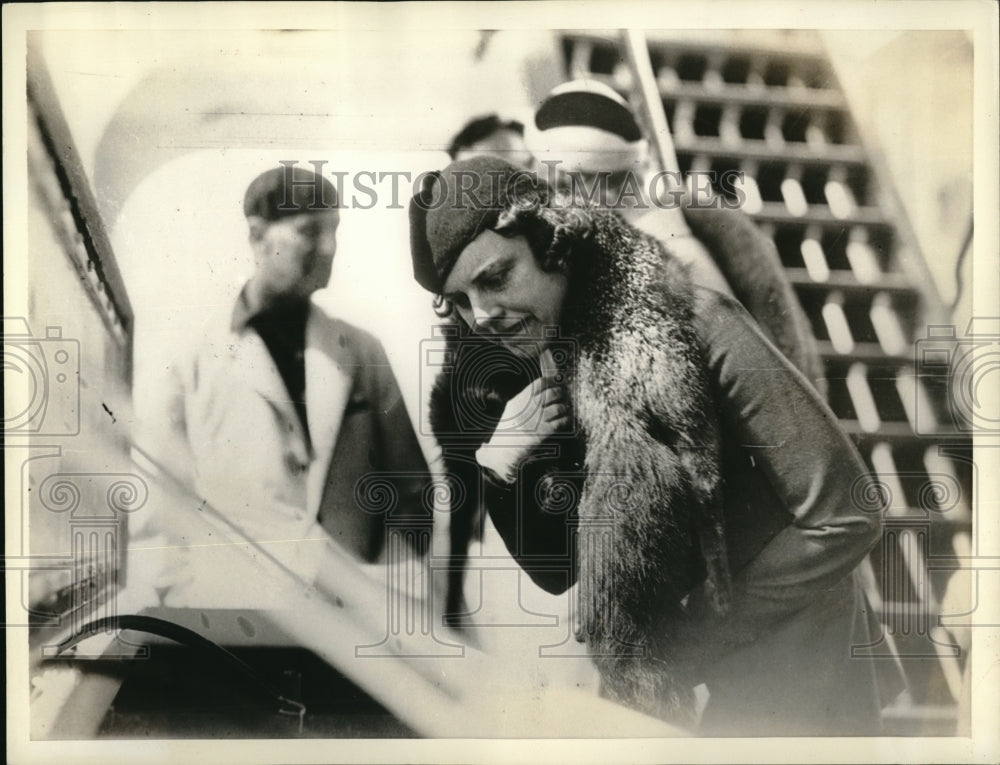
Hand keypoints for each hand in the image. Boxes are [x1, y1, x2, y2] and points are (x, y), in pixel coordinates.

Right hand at [476, 348, 569, 482]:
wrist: (502, 451)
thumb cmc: (506, 431)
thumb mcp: (511, 410)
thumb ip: (524, 399)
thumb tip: (540, 389)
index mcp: (520, 400)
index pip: (540, 383)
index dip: (552, 382)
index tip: (557, 382)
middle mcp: (529, 408)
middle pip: (552, 393)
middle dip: (560, 394)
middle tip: (563, 396)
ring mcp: (536, 420)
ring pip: (559, 407)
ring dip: (564, 408)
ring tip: (564, 409)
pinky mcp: (543, 432)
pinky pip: (561, 422)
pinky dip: (565, 419)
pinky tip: (564, 420)